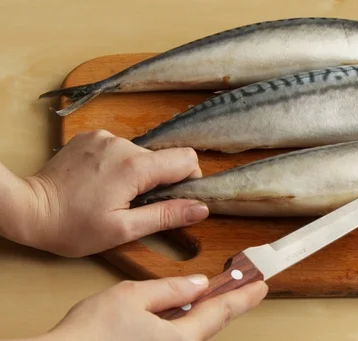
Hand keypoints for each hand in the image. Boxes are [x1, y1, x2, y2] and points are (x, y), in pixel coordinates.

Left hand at [22, 129, 208, 256]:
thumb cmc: (73, 227)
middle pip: (162, 158)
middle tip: (137, 205)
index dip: (189, 179)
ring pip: (140, 154)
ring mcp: (104, 137)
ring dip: (137, 173)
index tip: (175, 198)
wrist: (28, 210)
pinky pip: (119, 149)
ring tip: (113, 195)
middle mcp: (123, 144)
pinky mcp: (90, 137)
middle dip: (159, 180)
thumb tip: (201, 207)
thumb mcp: (124, 229)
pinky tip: (100, 182)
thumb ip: (166, 215)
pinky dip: (118, 165)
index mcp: (135, 166)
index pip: (186, 159)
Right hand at [41, 275, 267, 340]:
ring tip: (218, 292)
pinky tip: (179, 311)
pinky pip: (177, 337)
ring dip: (205, 312)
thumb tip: (198, 284)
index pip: (221, 313)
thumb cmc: (93, 333)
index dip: (244, 297)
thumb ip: (171, 290)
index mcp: (178, 339)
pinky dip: (185, 321)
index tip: (261, 285)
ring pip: (193, 332)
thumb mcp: (133, 297)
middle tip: (248, 286)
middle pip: (211, 324)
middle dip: (228, 303)